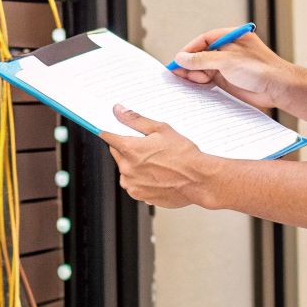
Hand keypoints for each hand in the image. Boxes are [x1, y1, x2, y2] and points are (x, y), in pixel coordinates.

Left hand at [98, 106, 216, 208]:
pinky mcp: (139, 195)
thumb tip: (118, 111)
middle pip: (117, 153)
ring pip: (125, 170)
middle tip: (148, 147)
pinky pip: (134, 184)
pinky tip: (158, 174)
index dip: (110, 131)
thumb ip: (135, 119)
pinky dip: (142, 179)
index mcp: (130, 149)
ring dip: (134, 165)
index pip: (108, 136)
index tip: (111, 130)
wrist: (198, 180)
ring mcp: (132, 184)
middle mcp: (127, 168)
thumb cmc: (183, 154)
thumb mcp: (161, 129)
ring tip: (157, 163)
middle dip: (128, 149)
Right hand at [170, 27, 291, 110]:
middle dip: (190, 64)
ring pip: (204, 68)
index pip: (204, 39)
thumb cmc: (259, 68)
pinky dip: (200, 83)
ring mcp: (228, 66)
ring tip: (185, 81)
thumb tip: (181, 58)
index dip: (190, 49)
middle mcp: (229, 50)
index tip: (178, 60)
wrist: (278, 88)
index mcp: (231, 37)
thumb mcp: (226, 60)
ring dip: (194, 74)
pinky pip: (209, 80)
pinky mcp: (228, 80)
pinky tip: (193, 86)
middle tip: (176, 74)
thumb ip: (202, 59)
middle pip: (202, 54)